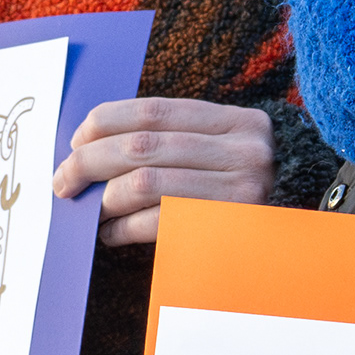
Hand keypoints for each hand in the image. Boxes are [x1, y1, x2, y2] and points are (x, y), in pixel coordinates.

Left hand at [52, 98, 275, 247]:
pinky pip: (157, 223)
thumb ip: (169, 140)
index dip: (105, 122)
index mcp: (237, 121)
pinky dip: (122, 229)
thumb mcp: (216, 154)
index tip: (75, 140)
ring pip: (145, 183)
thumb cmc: (237, 193)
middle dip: (90, 162)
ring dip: (103, 198)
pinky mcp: (227, 228)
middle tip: (63, 180)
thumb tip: (88, 144)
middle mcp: (245, 150)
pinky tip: (109, 233)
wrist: (292, 243)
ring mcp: (241, 190)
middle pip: (143, 146)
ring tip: (87, 209)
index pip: (154, 111)